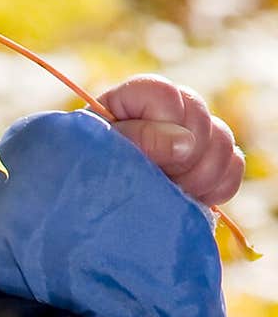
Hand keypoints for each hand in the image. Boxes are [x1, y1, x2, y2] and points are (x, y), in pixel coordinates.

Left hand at [97, 74, 244, 205]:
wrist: (89, 221)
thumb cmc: (83, 184)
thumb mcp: (98, 156)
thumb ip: (138, 139)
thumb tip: (184, 143)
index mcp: (131, 103)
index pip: (166, 94)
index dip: (167, 123)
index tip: (151, 156)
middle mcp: (164, 116)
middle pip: (200, 117)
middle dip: (185, 155)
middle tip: (162, 180)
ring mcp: (188, 140)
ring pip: (222, 140)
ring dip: (201, 173)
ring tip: (174, 193)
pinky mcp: (205, 167)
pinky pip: (233, 165)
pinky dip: (218, 185)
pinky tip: (194, 198)